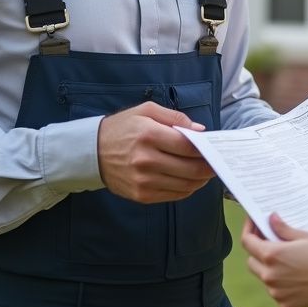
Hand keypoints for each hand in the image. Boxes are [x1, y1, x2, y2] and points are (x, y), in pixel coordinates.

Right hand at [96, 102, 214, 202]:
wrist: (91, 152)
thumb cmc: (122, 128)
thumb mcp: (145, 111)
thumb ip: (175, 117)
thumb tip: (200, 130)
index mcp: (149, 135)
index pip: (188, 147)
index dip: (205, 149)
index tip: (214, 148)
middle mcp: (146, 160)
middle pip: (190, 169)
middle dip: (208, 167)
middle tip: (216, 163)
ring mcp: (144, 181)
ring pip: (185, 185)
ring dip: (200, 180)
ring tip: (206, 173)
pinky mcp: (141, 195)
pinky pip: (174, 196)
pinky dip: (187, 189)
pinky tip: (190, 181)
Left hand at [241, 214, 307, 306]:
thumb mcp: (304, 235)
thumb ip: (282, 229)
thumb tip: (270, 219)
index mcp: (272, 255)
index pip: (247, 242)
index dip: (249, 230)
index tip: (254, 223)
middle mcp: (270, 276)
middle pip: (252, 261)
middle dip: (258, 250)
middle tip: (270, 240)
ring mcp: (277, 293)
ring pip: (264, 278)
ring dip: (269, 267)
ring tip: (287, 259)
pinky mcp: (286, 305)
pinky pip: (276, 292)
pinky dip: (281, 284)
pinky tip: (296, 275)